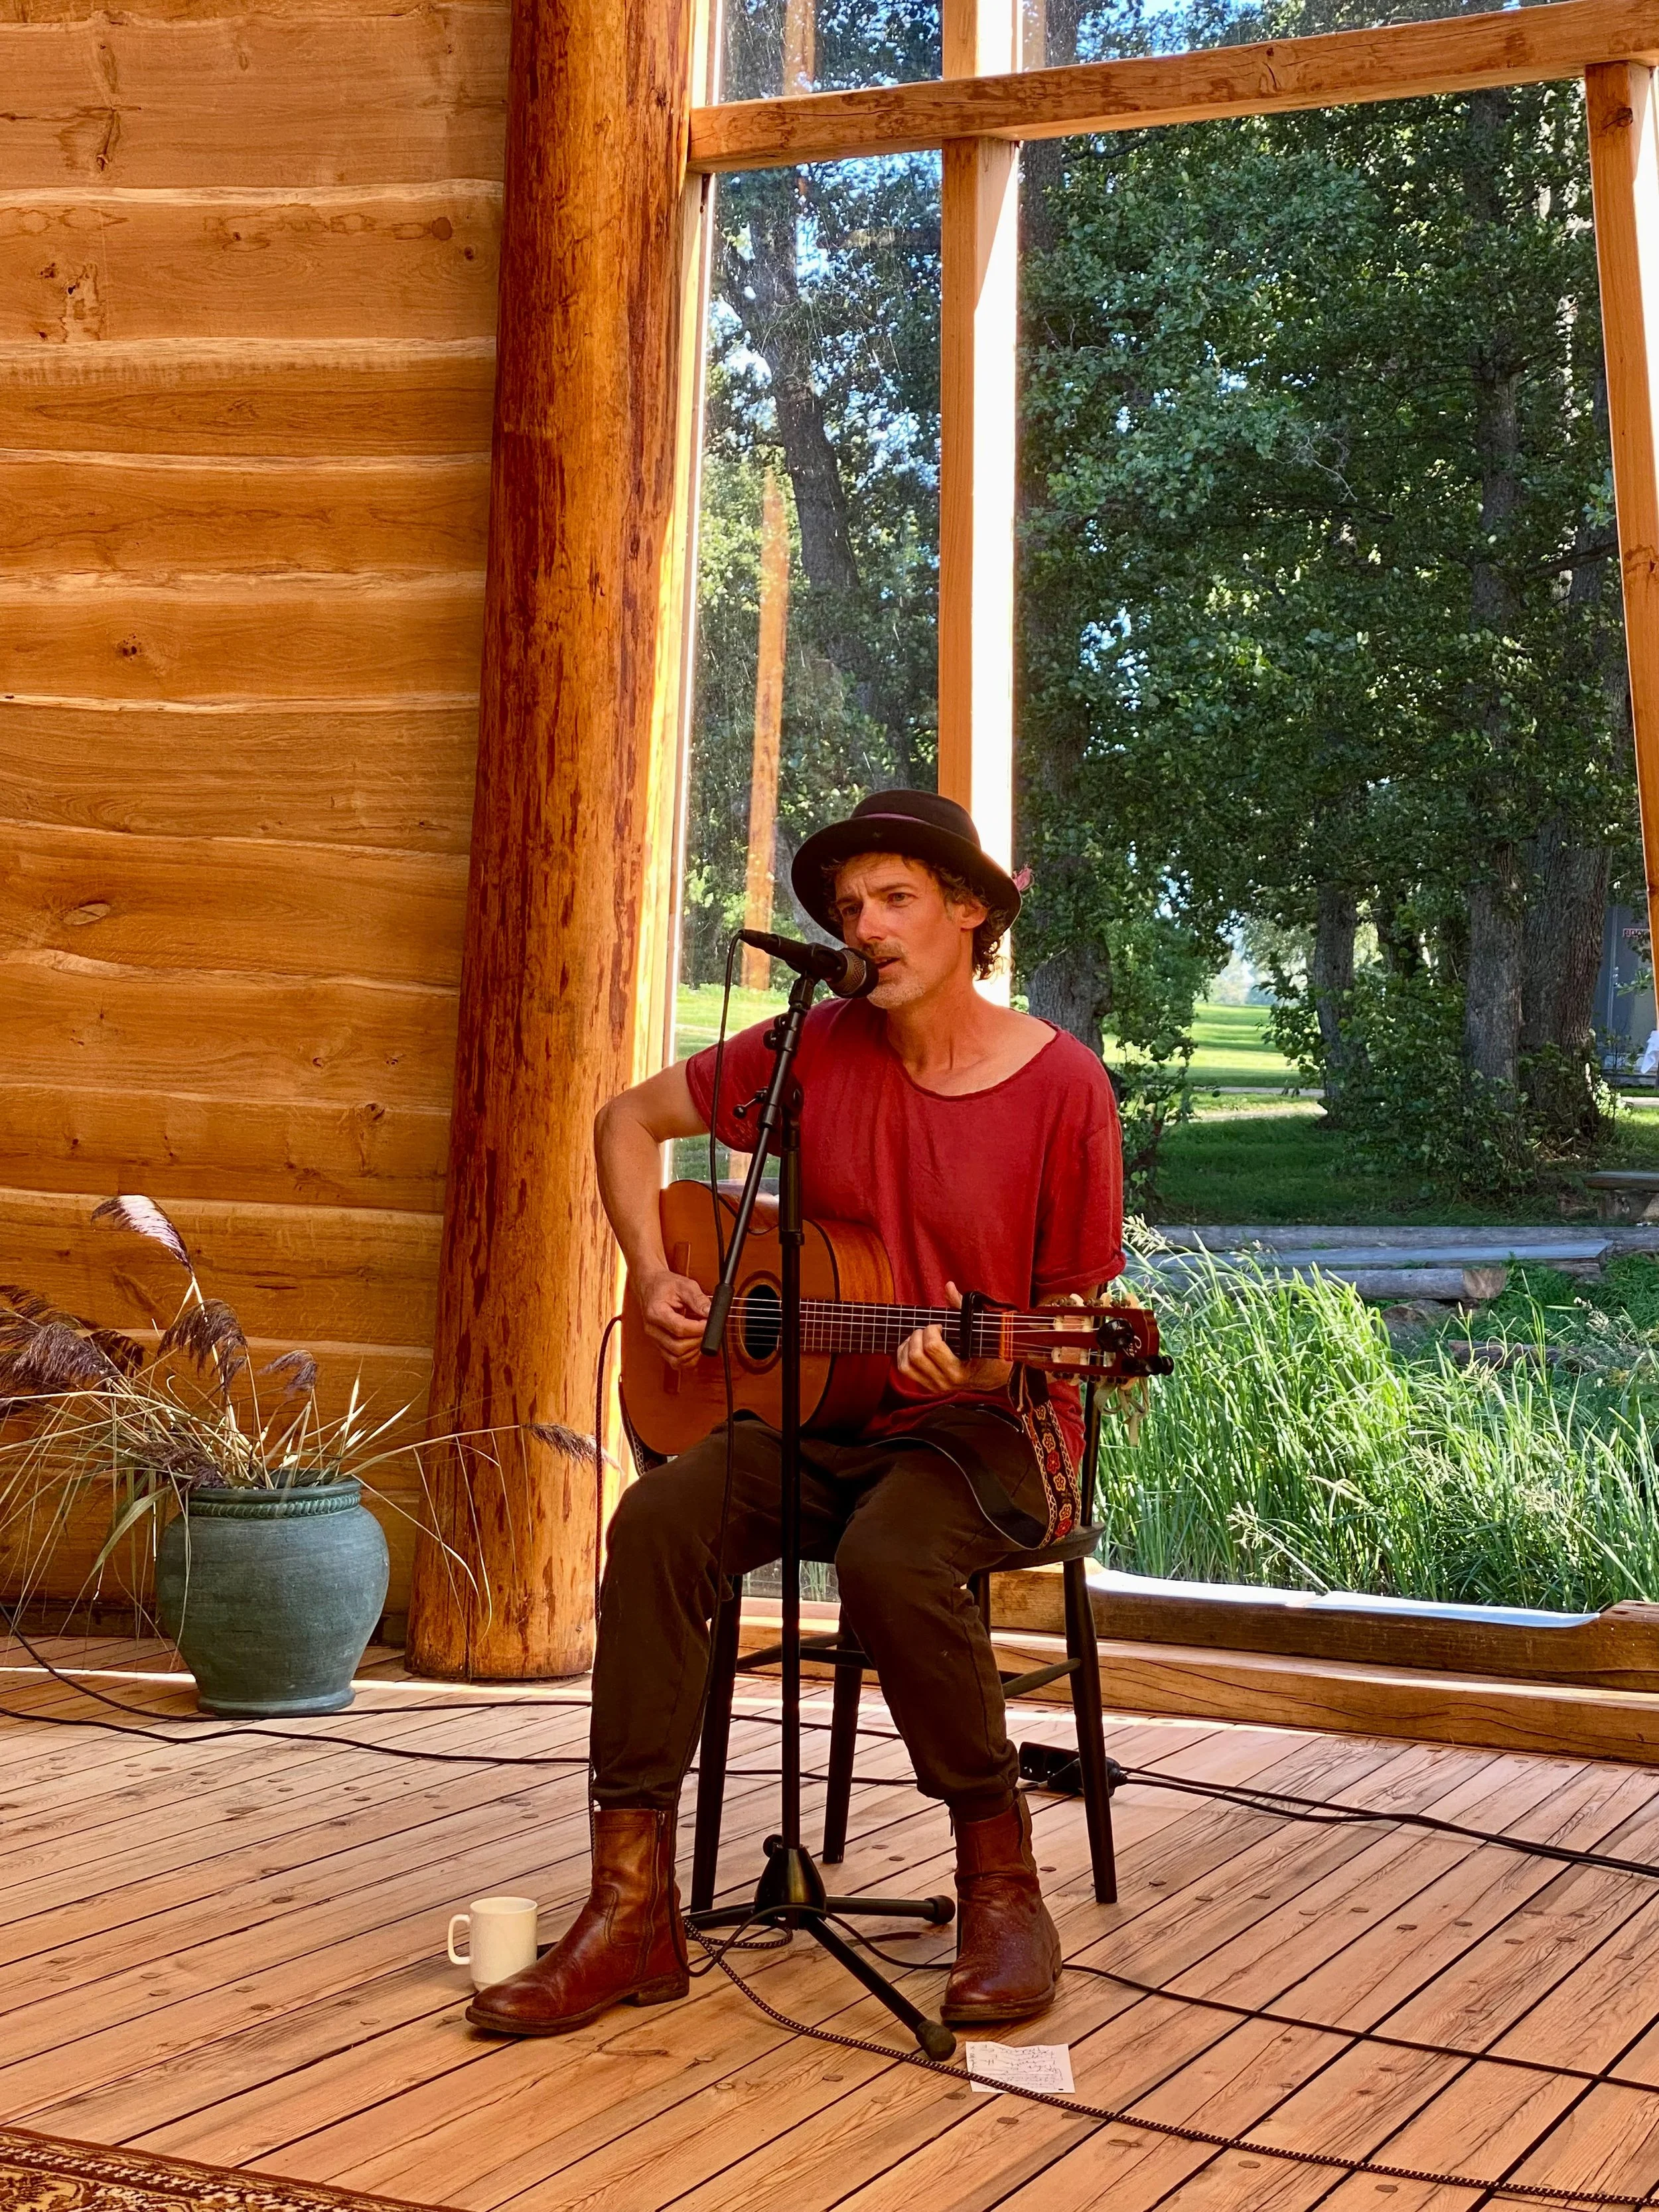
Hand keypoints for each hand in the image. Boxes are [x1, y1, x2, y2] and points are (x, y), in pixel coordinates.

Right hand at [639, 1269, 710, 1368]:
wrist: (650, 1286)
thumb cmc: (664, 1285)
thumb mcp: (684, 1285)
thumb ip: (698, 1299)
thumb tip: (711, 1313)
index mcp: (655, 1313)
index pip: (679, 1329)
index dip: (698, 1328)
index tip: (709, 1322)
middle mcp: (652, 1330)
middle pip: (678, 1347)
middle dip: (698, 1340)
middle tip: (707, 1329)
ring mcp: (655, 1340)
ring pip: (676, 1359)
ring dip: (694, 1352)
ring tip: (701, 1337)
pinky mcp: (660, 1346)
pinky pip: (674, 1362)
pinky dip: (688, 1360)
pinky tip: (695, 1348)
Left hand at [894, 1282, 1013, 1397]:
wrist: (992, 1376)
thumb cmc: (986, 1348)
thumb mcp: (978, 1328)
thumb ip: (961, 1306)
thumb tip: (948, 1286)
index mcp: (958, 1370)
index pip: (932, 1347)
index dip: (931, 1330)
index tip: (940, 1326)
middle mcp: (945, 1381)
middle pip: (915, 1355)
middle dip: (919, 1335)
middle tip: (930, 1329)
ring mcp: (935, 1386)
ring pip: (905, 1365)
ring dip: (908, 1345)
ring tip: (920, 1337)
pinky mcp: (928, 1386)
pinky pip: (904, 1369)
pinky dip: (904, 1354)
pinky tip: (915, 1344)